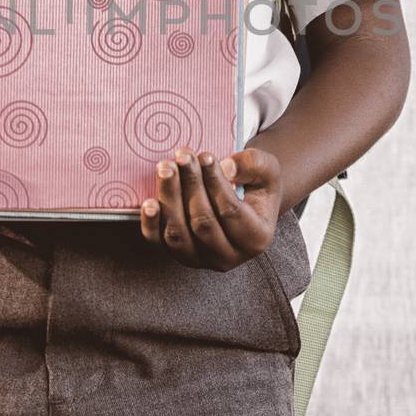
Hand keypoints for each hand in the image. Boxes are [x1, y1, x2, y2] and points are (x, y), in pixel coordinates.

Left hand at [139, 146, 282, 270]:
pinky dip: (151, 223)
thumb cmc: (257, 183)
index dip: (215, 182)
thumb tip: (226, 167)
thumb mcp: (267, 169)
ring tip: (166, 167)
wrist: (244, 203)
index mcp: (256, 239)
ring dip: (169, 197)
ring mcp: (201, 260)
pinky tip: (149, 201)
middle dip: (191, 184)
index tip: (205, 155)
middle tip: (183, 155)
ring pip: (178, 233)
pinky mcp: (178, 255)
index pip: (231, 211)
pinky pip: (159, 244)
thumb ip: (253, 165)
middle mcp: (229, 257)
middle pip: (202, 223)